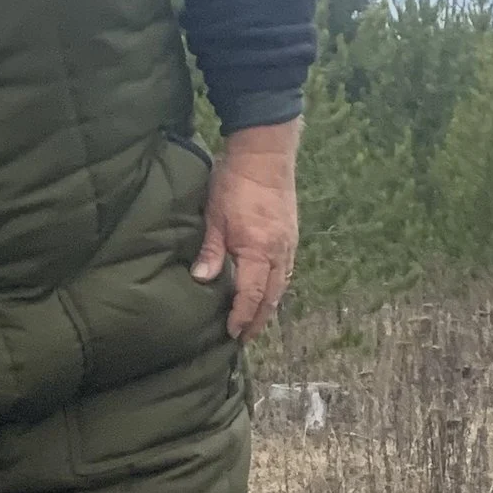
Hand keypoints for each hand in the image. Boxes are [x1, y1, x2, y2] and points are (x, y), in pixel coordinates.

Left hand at [191, 118, 301, 338]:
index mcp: (258, 250)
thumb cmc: (235, 182)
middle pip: (271, 297)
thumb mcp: (214, 216)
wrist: (265, 154)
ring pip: (281, 286)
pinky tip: (267, 293)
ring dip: (269, 307)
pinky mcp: (291, 236)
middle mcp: (278, 252)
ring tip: (255, 322)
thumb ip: (211, 251)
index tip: (231, 333)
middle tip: (245, 338)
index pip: (252, 295)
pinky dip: (276, 288)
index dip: (242, 317)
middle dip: (258, 320)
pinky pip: (286, 271)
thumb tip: (201, 280)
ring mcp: (288, 244)